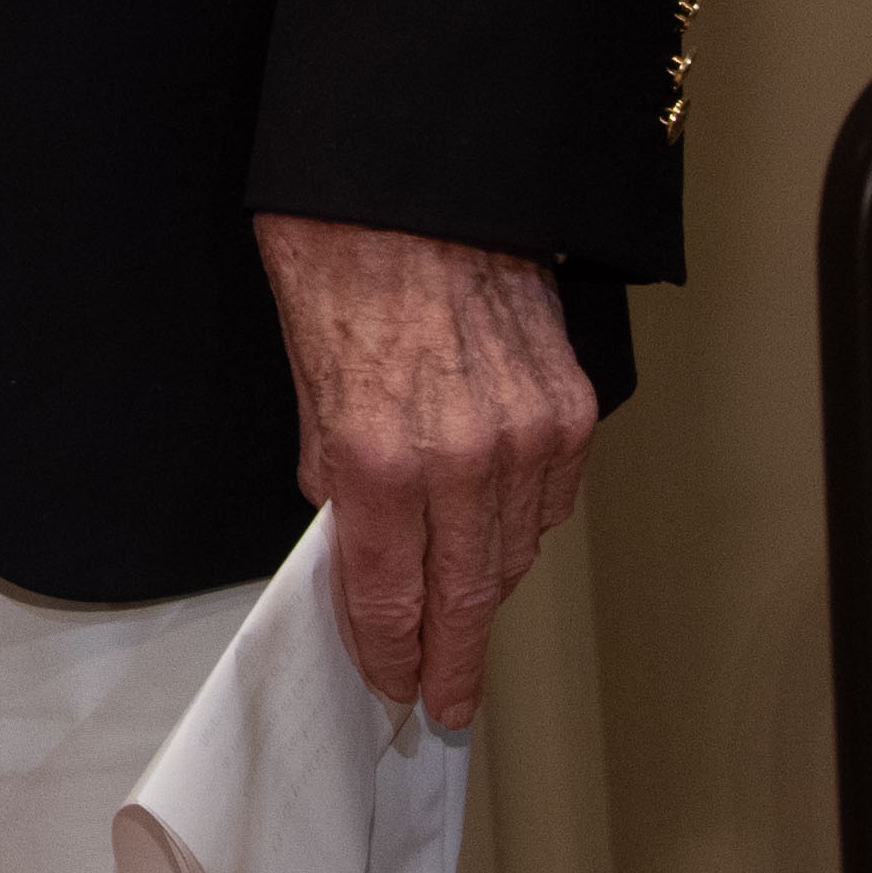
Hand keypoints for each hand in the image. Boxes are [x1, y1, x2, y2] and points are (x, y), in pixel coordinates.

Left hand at [254, 213, 592, 728]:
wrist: (416, 171)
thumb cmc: (341, 246)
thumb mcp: (301, 363)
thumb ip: (328, 457)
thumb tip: (343, 518)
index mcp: (379, 455)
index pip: (390, 594)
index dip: (391, 650)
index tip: (393, 683)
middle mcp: (462, 458)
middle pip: (466, 596)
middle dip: (452, 658)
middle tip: (444, 701)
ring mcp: (528, 433)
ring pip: (515, 552)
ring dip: (489, 592)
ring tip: (466, 623)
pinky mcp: (571, 405)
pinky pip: (553, 496)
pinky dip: (526, 526)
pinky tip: (502, 539)